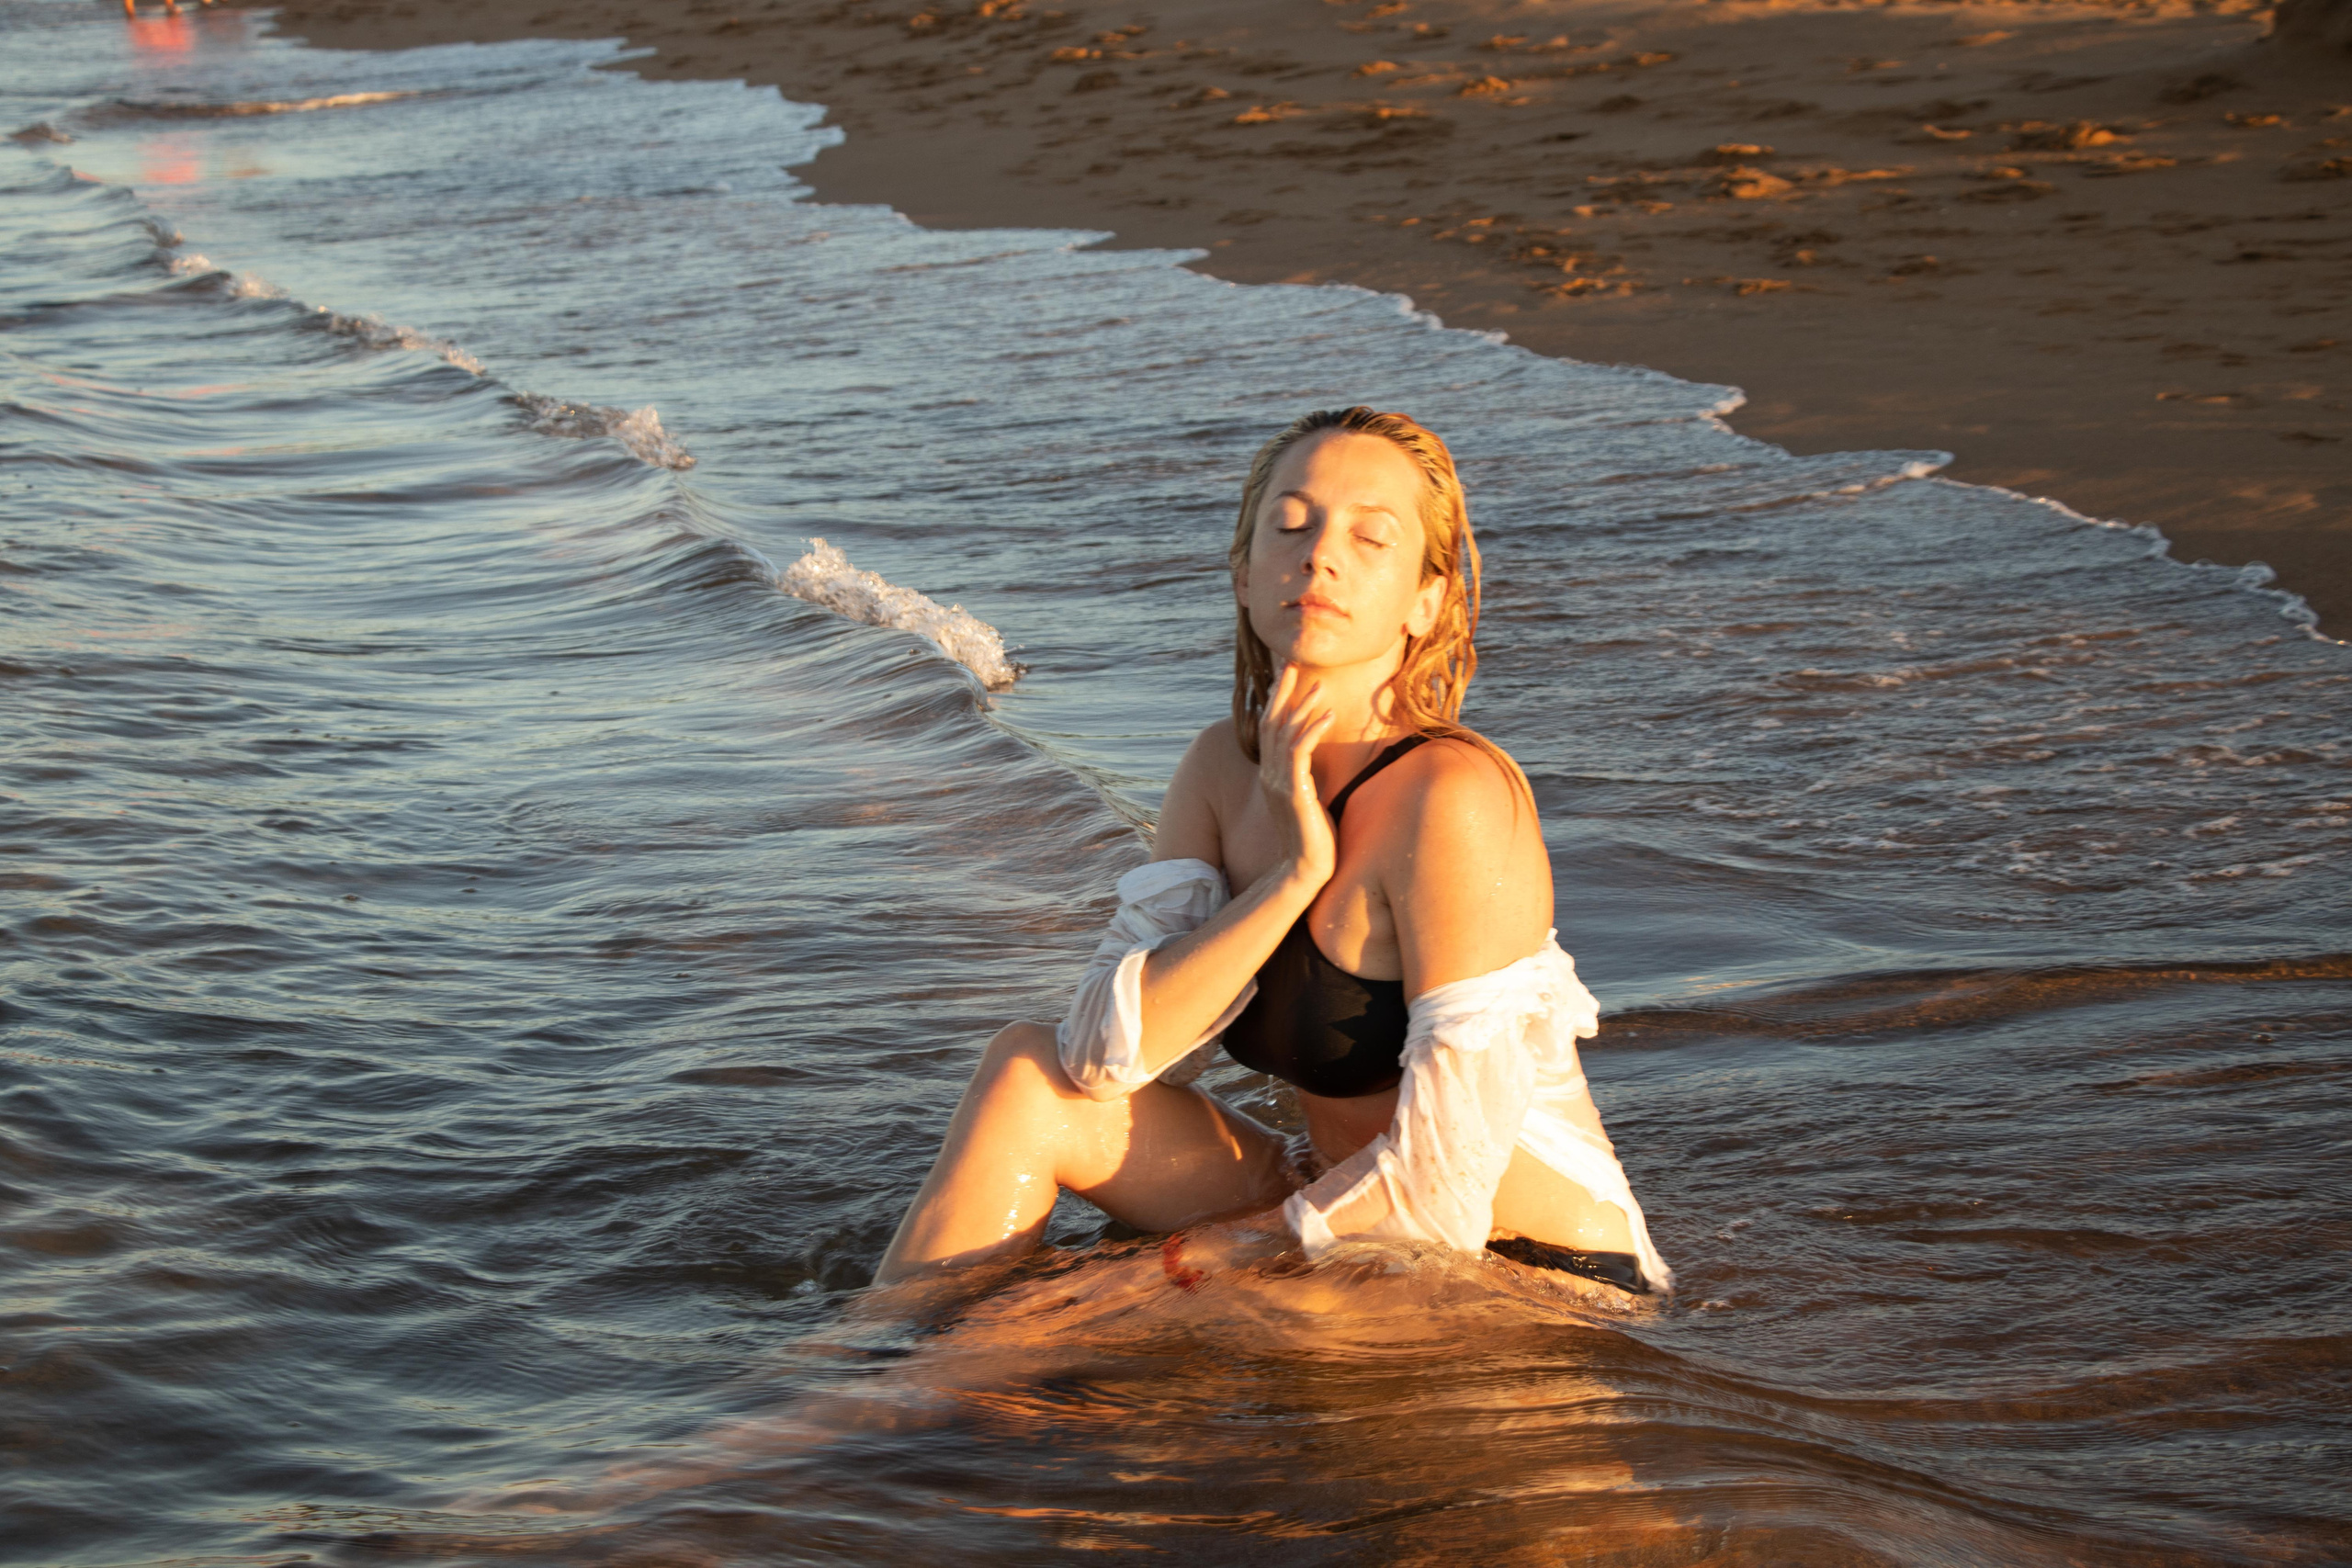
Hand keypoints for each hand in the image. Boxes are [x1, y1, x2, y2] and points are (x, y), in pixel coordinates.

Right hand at [1258, 663, 1336, 889]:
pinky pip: (1300, 752)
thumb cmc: (1314, 837)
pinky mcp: (1293, 792)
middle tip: (1292, 662)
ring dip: (1302, 706)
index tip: (1287, 674)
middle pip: (1271, 722)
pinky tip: (1328, 715)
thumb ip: (1306, 776)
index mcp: (1271, 775)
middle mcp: (1269, 776)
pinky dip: (1313, 730)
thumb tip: (1315, 757)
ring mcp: (1279, 783)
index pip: (1269, 728)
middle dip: (1283, 691)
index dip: (1277, 699)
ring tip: (1319, 685)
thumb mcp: (1308, 798)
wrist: (1306, 870)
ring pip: (1285, 733)